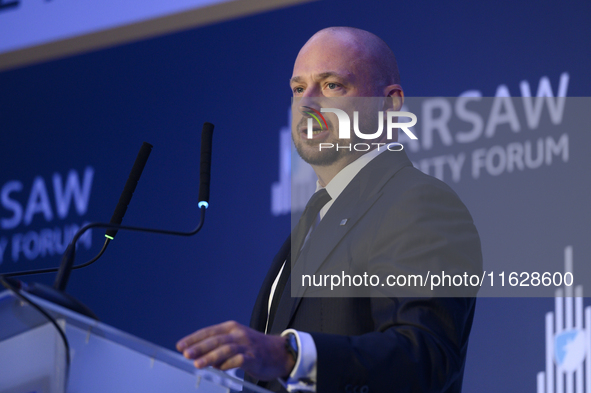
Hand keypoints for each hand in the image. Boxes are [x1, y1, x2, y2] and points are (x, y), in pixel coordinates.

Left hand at [176, 320, 295, 380]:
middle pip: (216, 339)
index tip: (180, 346)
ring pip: (226, 349)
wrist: (279, 352)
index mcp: (231, 328)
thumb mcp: (236, 341)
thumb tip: (200, 358)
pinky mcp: (254, 357)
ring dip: (210, 356)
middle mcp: (238, 334)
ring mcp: (247, 345)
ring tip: (197, 364)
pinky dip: (228, 364)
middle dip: (199, 347)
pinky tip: (220, 368)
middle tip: (186, 354)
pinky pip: (239, 360)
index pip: (209, 331)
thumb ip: (218, 348)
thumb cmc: (253, 348)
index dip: (194, 338)